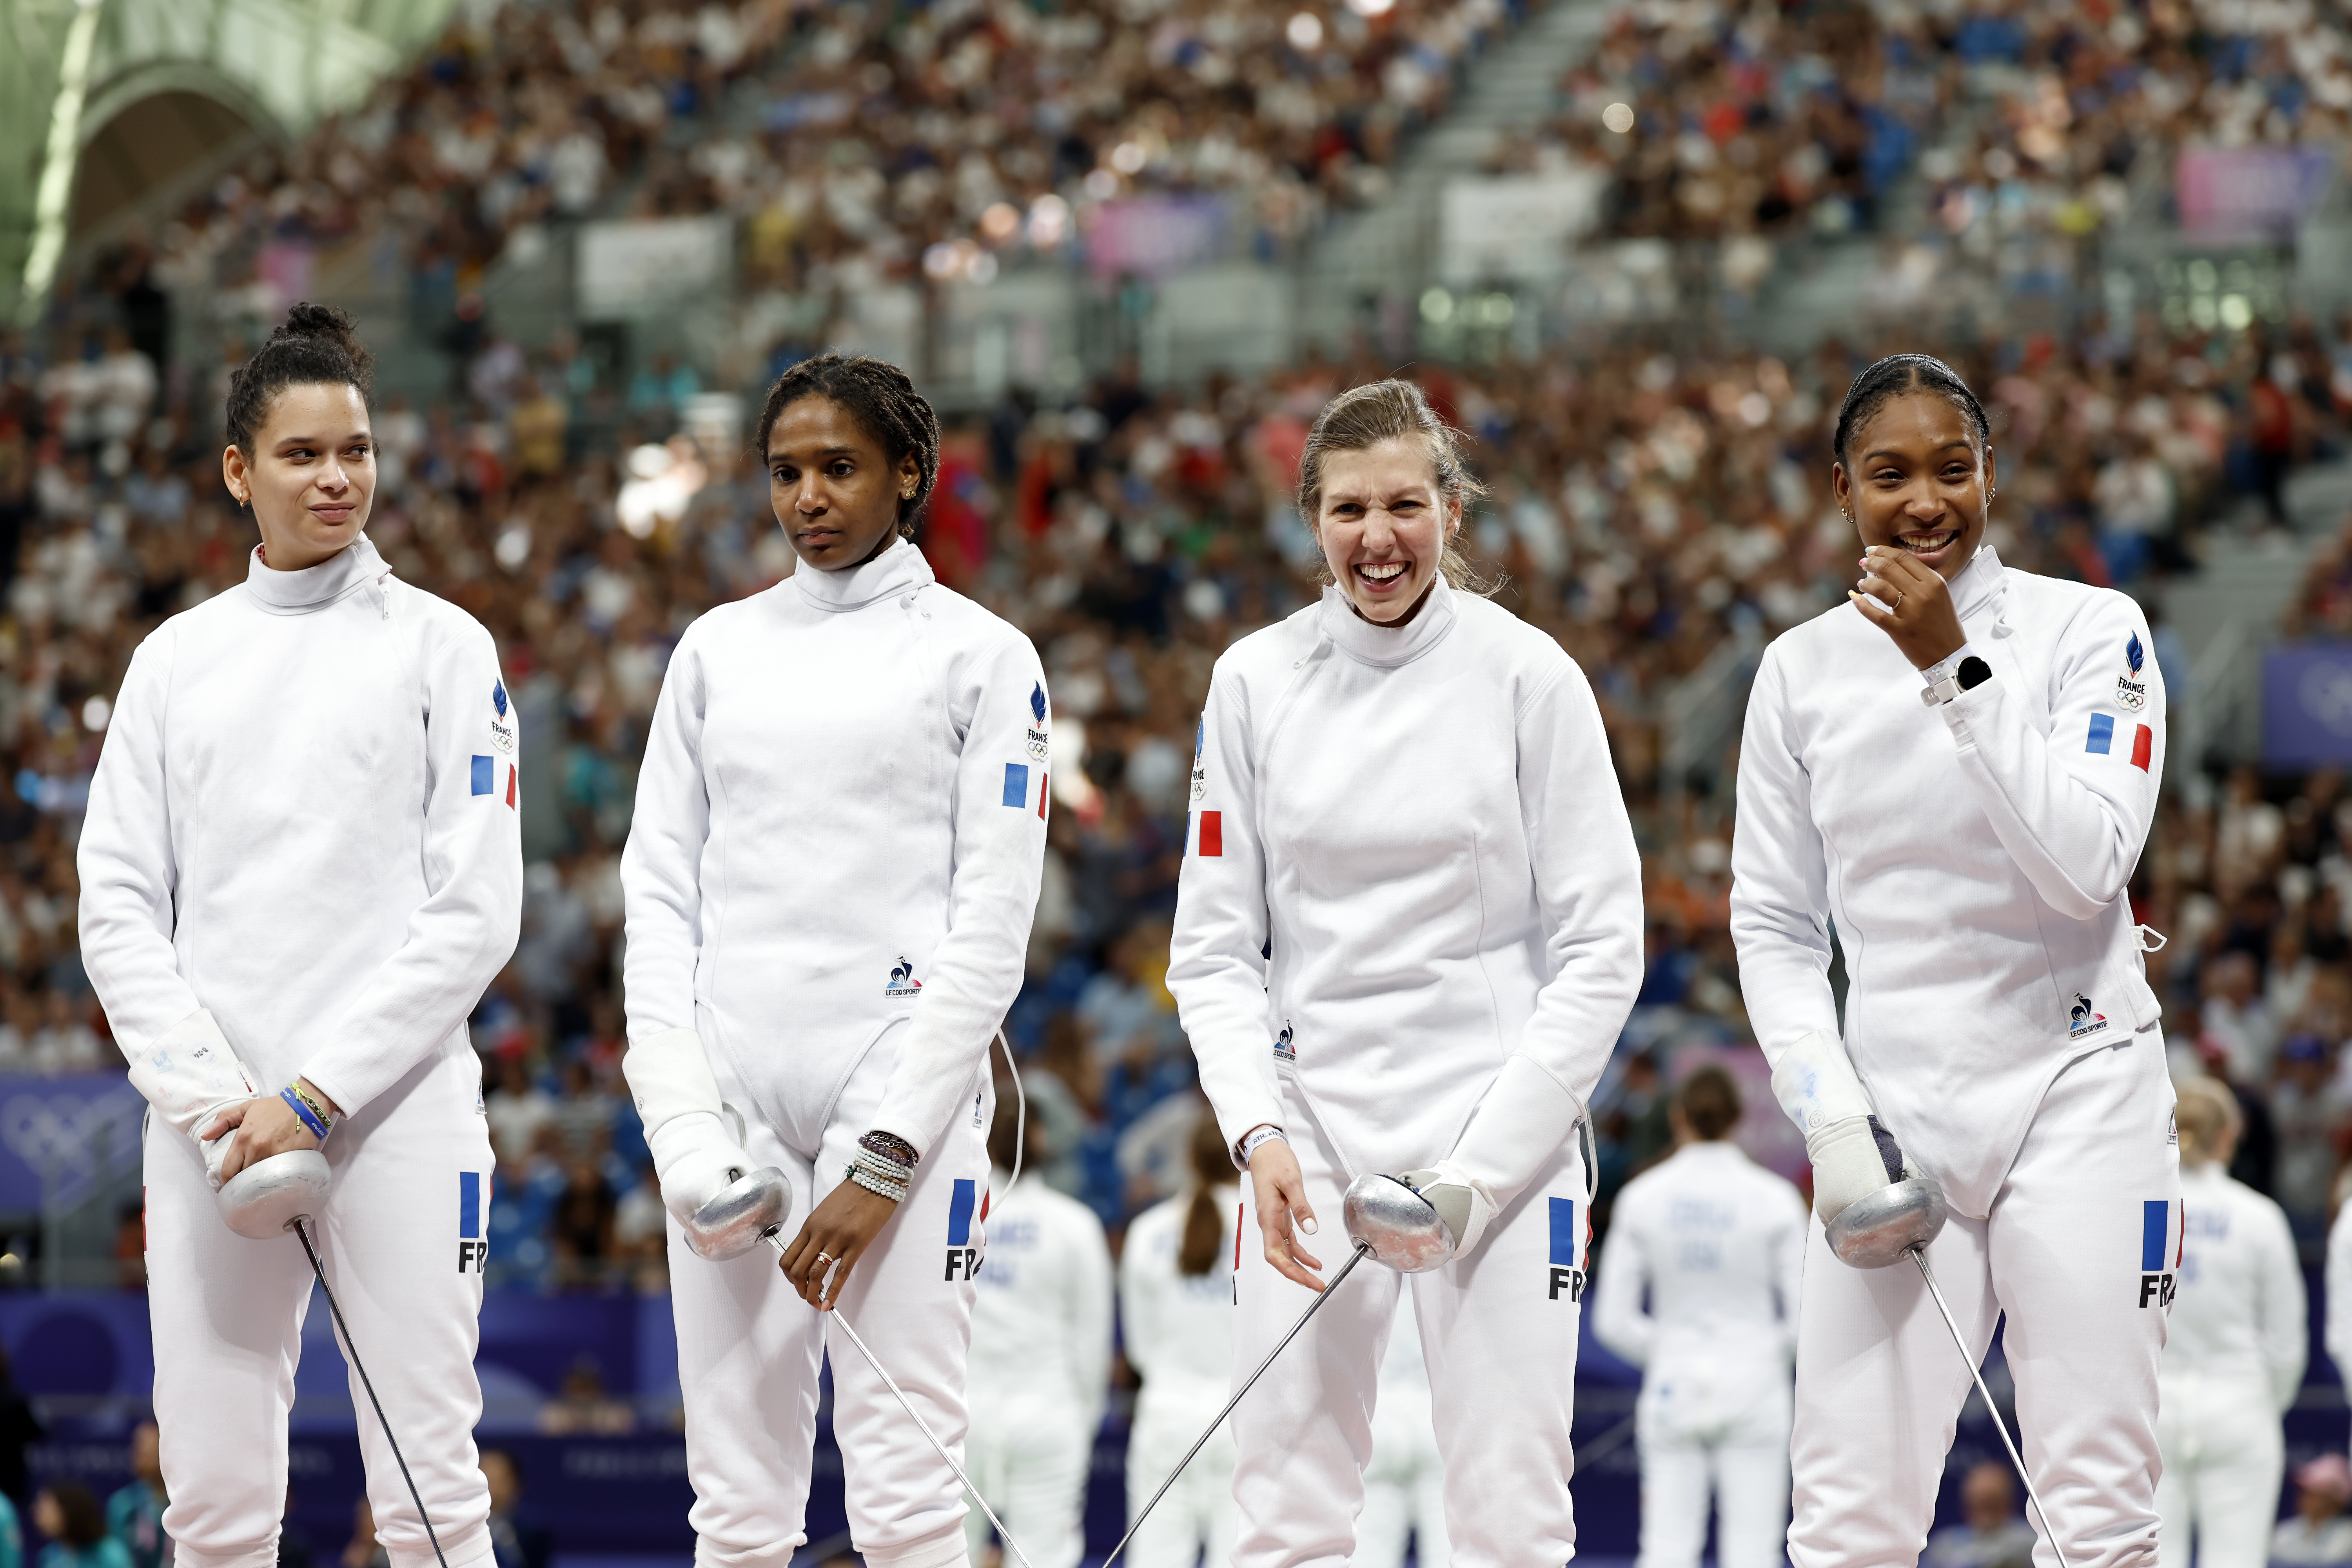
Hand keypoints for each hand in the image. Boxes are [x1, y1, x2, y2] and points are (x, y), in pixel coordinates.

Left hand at [209, 1080, 334, 1183]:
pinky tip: (272, 1184)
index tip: (227, 1186)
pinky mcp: (289, 1161)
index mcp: (243, 1138)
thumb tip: (205, 1135)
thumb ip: (224, 1119)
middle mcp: (256, 1149)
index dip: (226, 1181)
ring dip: (256, 1184)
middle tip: (242, 1187)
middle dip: (241, 1183)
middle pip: (243, 1177)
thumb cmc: (276, 1107)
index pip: (229, 1169)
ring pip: (259, 1180)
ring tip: (257, 1187)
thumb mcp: (247, 1108)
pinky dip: (273, 1182)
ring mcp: (273, 1156)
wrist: (306, 1106)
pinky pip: (276, 1178)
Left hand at [779, 1180, 901, 1309]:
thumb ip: (817, 1232)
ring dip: (812, 1294)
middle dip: (800, 1289)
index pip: (788, 1257)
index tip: (797, 1284)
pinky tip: (829, 1304)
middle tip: (807, 1296)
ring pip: (816, 1274)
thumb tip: (815, 1255)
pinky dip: (832, 1293)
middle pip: (798, 1270)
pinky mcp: (856, 1244)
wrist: (875, 1180)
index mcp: (810, 1225)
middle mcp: (819, 1233)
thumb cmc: (852, 1194)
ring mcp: (837, 1239)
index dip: (789, 1277)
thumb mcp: (826, 1211)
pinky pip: (841, 1273)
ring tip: (817, 1303)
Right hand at [1248, 1139, 1323, 1289]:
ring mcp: (1273, 1222)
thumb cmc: (1274, 1162)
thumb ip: (1301, 1206)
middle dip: (1297, 1275)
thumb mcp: (1291, 1181)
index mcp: (1267, 1217)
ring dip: (1300, 1267)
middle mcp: (1268, 1223)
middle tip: (1318, 1286)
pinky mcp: (1279, 1218)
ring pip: (1284, 1253)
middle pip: (1279, 1258)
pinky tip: (1313, 1261)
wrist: (1264, 1149)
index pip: (1274, 1254)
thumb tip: (1311, 1230)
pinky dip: (1300, 1253)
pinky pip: (1288, 1242)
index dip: (1290, 1271)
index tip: (1307, 1280)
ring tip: (1318, 1278)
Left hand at [1849, 545, 1966, 669]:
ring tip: (1862, 582)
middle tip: (1863, 562)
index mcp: (1934, 582)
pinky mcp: (1899, 630)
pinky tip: (1854, 598)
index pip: (1903, 557)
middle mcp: (1923, 594)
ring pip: (1879, 588)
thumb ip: (1920, 578)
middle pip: (1889, 568)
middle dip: (1871, 562)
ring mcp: (1910, 612)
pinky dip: (1860, 604)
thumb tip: (1892, 563)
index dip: (1883, 551)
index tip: (1872, 551)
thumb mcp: (1939, 594)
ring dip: (1866, 582)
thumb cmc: (1942, 623)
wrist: (1950, 654)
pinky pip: (1873, 613)